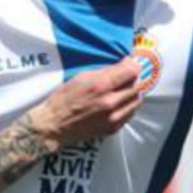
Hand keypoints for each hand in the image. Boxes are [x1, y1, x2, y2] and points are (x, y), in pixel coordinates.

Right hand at [27, 58, 143, 149]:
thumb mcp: (80, 77)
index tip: (128, 64)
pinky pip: (130, 113)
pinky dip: (128, 106)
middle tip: (125, 77)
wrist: (54, 126)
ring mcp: (113, 117)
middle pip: (137, 85)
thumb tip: (122, 65)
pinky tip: (117, 103)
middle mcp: (110, 102)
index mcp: (101, 86)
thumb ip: (104, 71)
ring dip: (132, 93)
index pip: (131, 71)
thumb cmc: (63, 100)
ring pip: (137, 100)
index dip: (132, 65)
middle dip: (133, 79)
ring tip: (122, 90)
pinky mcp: (113, 128)